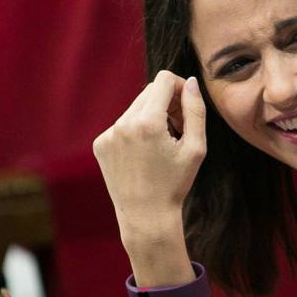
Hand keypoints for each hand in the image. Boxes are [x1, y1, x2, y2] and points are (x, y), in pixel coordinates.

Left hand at [93, 71, 205, 284]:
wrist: (146, 216)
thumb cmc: (175, 184)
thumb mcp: (195, 148)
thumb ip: (195, 110)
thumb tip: (192, 83)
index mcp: (147, 122)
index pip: (164, 80)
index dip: (181, 87)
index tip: (188, 106)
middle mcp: (123, 124)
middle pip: (149, 92)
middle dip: (168, 102)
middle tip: (179, 128)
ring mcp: (108, 134)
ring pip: (136, 108)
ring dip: (152, 117)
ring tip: (162, 145)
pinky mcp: (100, 144)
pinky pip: (123, 124)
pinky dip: (136, 131)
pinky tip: (144, 156)